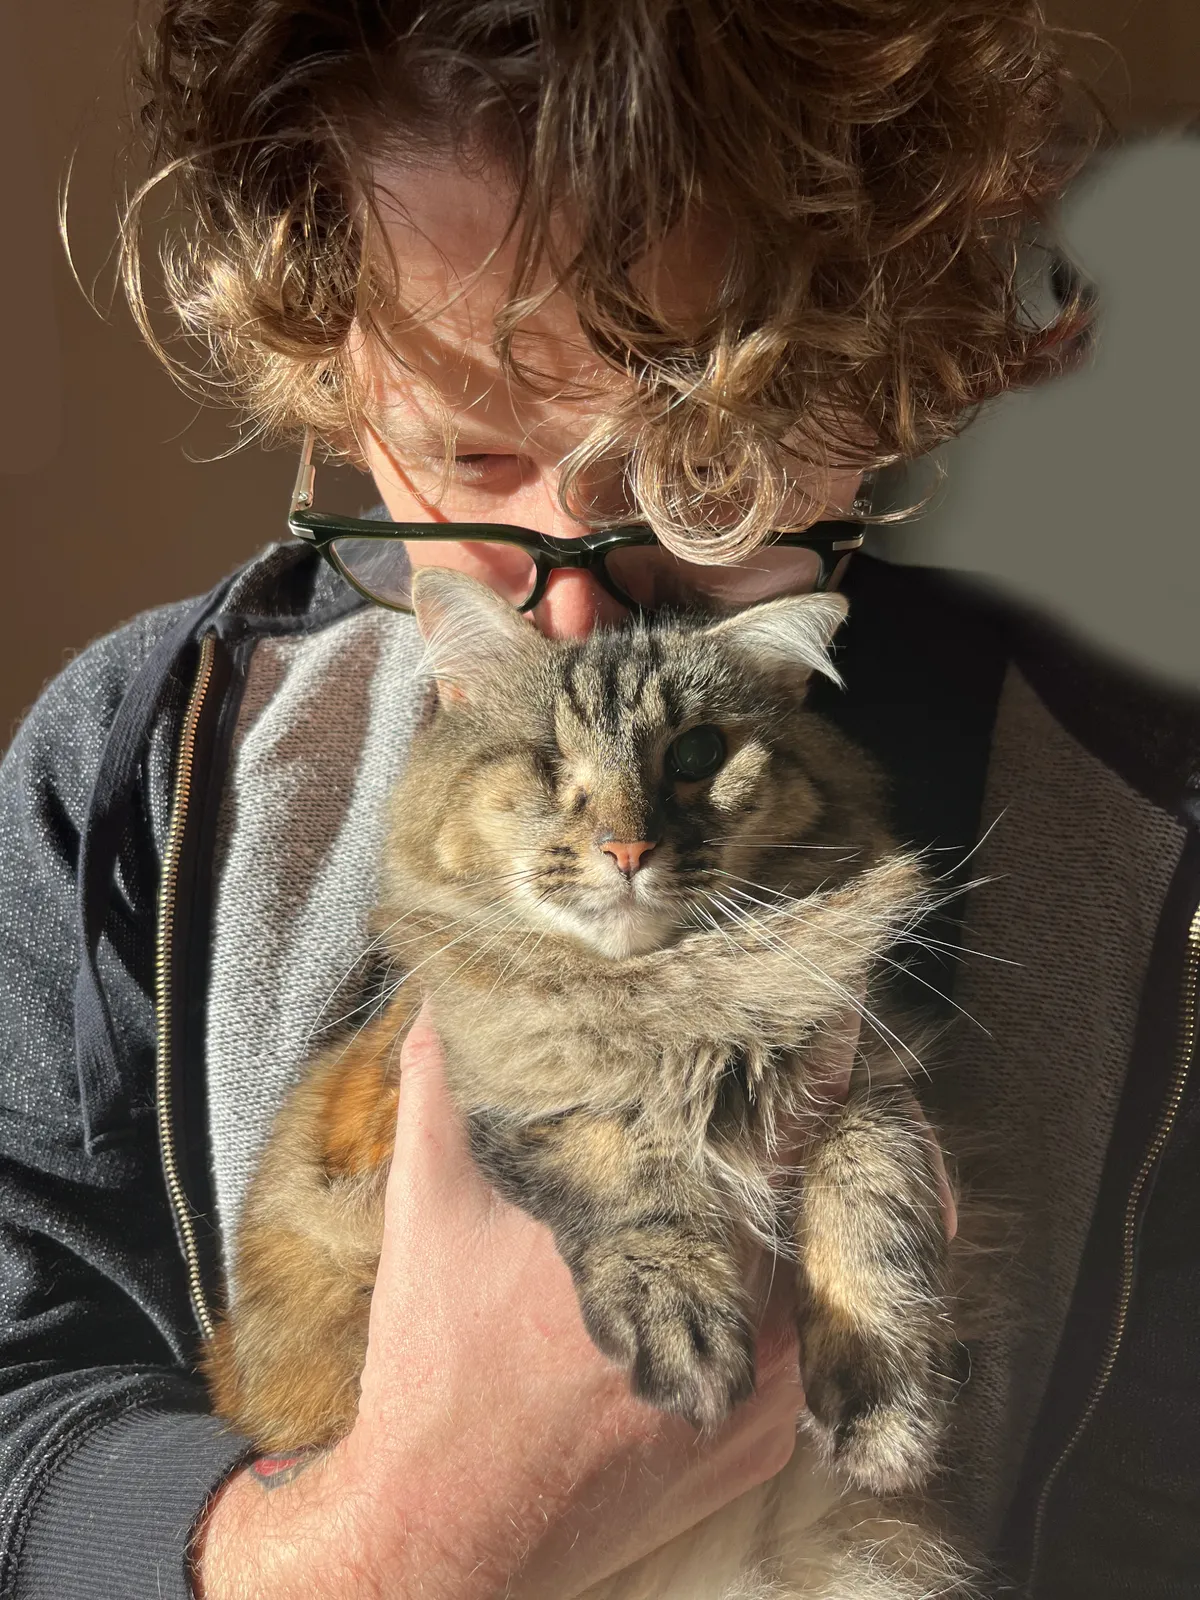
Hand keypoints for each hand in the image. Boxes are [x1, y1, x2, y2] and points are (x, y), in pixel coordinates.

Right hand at [193, 1006, 806, 1599]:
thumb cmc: (436, 1360)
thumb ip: (444, 1081)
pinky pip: (818, 1350)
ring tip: (815, 1158)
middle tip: (839, 1074)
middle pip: (825, 1196)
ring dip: (824, 1215)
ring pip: (835, 1274)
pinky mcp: (764, 1444)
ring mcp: (763, 1390)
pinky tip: (774, 1261)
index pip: (783, 1128)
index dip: (816, 1064)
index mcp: (662, 1235)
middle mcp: (736, 1315)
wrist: (445, 1524)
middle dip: (833, 1132)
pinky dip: (806, 1298)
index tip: (830, 1014)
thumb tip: (444, 991)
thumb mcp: (428, 1204)